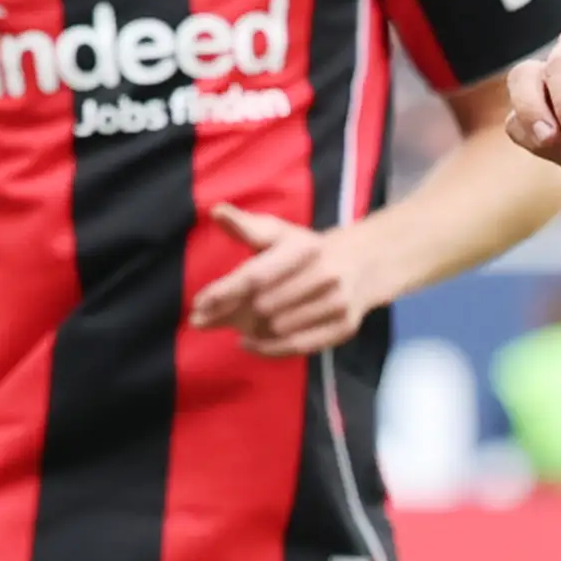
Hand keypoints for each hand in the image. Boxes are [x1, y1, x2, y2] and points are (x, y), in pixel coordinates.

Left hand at [189, 203, 381, 356]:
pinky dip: (267, 349)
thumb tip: (216, 212)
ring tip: (238, 324)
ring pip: (277, 328)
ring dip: (251, 330)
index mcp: (303, 248)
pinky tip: (248, 343)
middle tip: (209, 317)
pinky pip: (297, 346)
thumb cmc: (304, 250)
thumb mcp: (278, 233)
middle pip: (263, 305)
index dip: (225, 291)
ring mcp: (337, 303)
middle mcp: (324, 274)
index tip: (198, 304)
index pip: (256, 275)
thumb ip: (245, 226)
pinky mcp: (343, 326)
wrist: (361, 265)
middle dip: (231, 313)